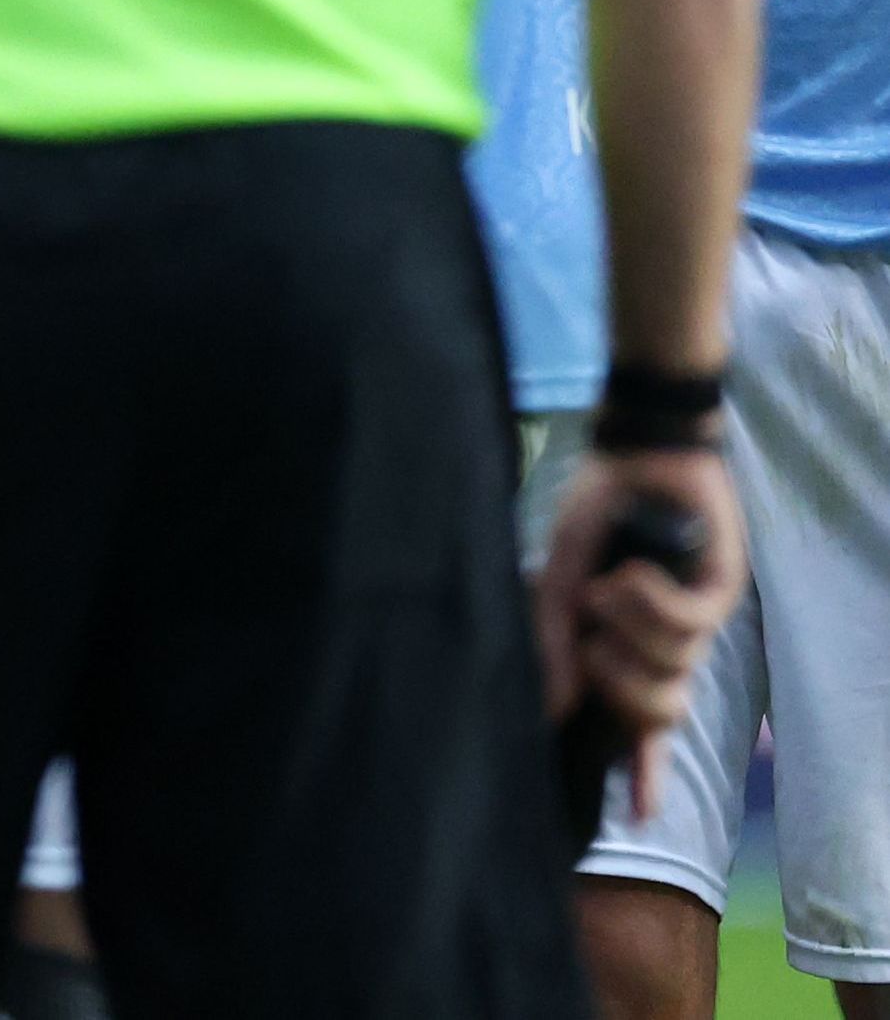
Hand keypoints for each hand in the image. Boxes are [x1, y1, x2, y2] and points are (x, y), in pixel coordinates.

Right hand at [539, 444, 746, 795]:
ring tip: (611, 586)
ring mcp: (697, 622)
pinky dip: (651, 601)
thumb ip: (552, 643)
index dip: (640, 771)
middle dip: (622, 685)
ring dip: (630, 627)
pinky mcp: (719, 595)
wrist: (637, 455)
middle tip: (593, 647)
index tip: (638, 817)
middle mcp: (666, 644)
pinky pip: (686, 626)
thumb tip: (554, 708)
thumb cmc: (595, 515)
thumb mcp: (558, 580)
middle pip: (660, 712)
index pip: (640, 724)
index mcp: (628, 647)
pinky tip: (635, 572)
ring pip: (672, 668)